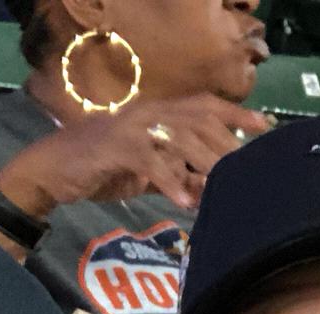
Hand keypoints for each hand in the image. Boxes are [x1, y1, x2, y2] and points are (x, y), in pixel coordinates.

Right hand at [0, 94, 269, 215]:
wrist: (53, 170)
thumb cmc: (102, 169)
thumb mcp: (147, 174)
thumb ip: (178, 178)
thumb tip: (209, 191)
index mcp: (158, 114)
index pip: (204, 105)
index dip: (235, 113)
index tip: (265, 125)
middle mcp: (148, 114)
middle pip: (199, 121)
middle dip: (227, 144)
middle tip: (247, 169)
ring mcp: (131, 128)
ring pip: (179, 137)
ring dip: (204, 163)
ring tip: (223, 186)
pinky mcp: (115, 147)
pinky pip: (150, 162)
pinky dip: (170, 181)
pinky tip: (185, 202)